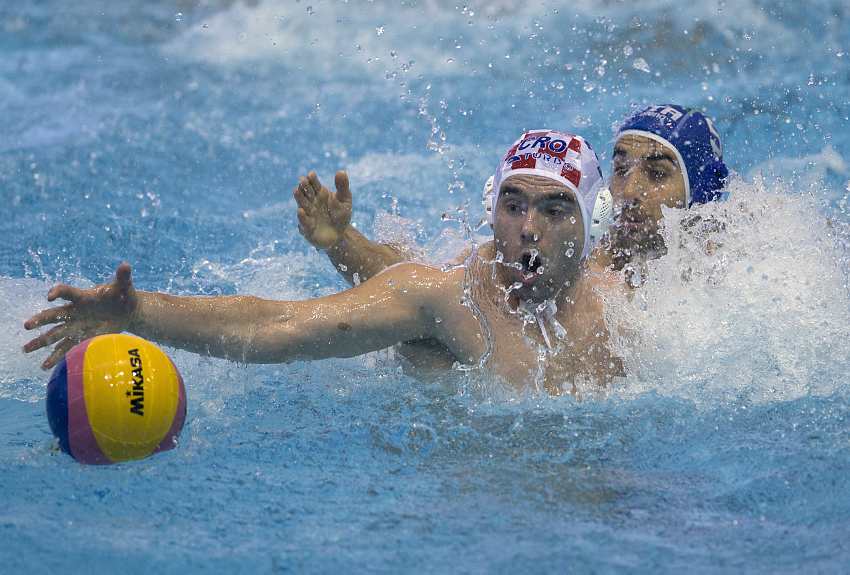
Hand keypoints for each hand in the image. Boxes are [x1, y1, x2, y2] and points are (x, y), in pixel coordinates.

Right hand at [23, 262, 138, 368]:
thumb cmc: (123, 296)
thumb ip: (123, 277)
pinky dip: (57, 356)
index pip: (67, 292)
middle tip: (27, 325)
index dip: (58, 292)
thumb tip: (126, 265)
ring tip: (26, 349)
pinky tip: (45, 366)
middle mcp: (75, 311)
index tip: (50, 296)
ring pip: (56, 334)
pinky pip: (67, 347)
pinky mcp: (83, 337)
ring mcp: (77, 325)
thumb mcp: (124, 287)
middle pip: (54, 315)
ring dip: (41, 341)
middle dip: (40, 320)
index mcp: (83, 297)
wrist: (127, 310)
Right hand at [294, 170, 352, 249]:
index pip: (314, 184)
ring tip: (296, 190)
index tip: (312, 174)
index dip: (312, 179)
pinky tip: (300, 211)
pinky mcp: (308, 229)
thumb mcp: (345, 200)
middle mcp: (311, 203)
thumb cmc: (340, 215)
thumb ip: (342, 186)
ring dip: (299, 198)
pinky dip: (302, 218)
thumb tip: (341, 171)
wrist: (339, 235)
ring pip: (302, 205)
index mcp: (319, 194)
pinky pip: (304, 223)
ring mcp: (308, 215)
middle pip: (306, 193)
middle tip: (302, 180)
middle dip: (303, 187)